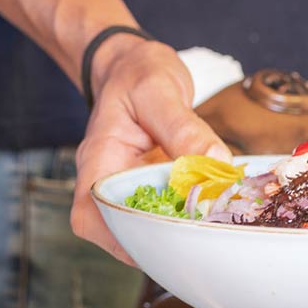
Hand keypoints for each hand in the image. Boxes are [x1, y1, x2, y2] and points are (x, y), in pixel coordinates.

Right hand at [72, 35, 230, 263]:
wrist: (136, 65)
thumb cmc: (139, 73)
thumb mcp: (160, 91)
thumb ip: (184, 128)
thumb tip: (216, 163)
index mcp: (97, 159)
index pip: (91, 214)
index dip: (121, 238)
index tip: (163, 242)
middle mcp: (107, 179)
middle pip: (117, 229)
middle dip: (155, 241)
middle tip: (199, 242)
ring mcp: (129, 184)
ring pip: (142, 223)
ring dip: (174, 229)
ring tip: (210, 230)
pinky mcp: (151, 183)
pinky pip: (164, 207)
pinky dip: (187, 212)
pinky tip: (213, 210)